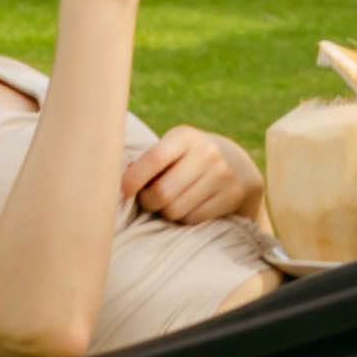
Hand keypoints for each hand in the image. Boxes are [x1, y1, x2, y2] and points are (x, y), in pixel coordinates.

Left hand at [123, 125, 265, 227]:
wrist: (237, 164)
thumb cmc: (186, 159)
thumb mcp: (171, 149)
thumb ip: (147, 162)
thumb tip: (120, 182)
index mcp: (185, 136)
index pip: (154, 159)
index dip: (134, 179)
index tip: (123, 191)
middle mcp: (207, 152)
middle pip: (162, 193)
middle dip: (148, 202)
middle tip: (148, 200)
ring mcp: (222, 174)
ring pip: (175, 210)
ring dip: (166, 212)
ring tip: (169, 203)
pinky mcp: (232, 195)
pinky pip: (193, 219)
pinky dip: (183, 219)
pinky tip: (187, 207)